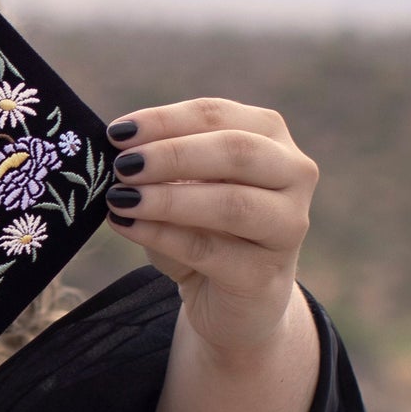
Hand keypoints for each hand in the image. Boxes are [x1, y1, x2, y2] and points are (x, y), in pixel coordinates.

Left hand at [103, 98, 318, 358]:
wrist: (228, 296)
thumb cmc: (201, 226)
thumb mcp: (179, 186)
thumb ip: (159, 163)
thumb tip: (120, 151)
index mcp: (268, 136)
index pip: (217, 115)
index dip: (164, 121)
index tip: (117, 133)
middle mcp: (293, 174)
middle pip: (236, 151)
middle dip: (172, 155)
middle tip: (122, 165)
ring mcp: (288, 226)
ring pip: (232, 204)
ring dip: (169, 199)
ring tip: (120, 198)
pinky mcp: (265, 276)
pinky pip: (209, 250)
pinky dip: (161, 236)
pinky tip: (126, 225)